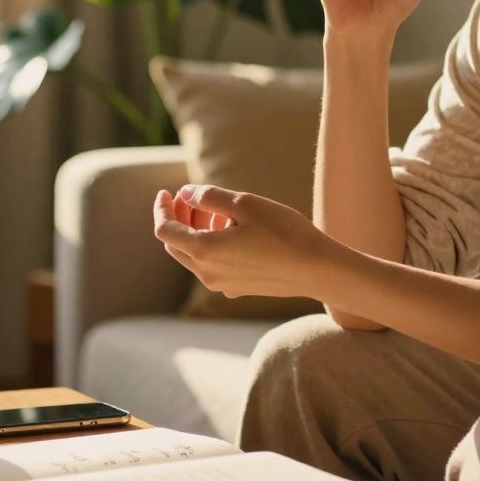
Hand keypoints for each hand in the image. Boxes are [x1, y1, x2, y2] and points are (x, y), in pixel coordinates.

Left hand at [152, 184, 338, 298]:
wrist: (317, 269)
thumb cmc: (283, 231)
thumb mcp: (244, 203)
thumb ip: (208, 196)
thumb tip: (186, 194)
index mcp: (204, 251)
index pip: (165, 230)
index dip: (162, 209)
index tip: (167, 192)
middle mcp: (207, 273)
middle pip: (175, 245)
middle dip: (178, 218)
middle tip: (190, 197)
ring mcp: (222, 284)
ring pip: (194, 256)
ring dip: (196, 231)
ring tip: (215, 210)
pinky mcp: (237, 288)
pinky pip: (212, 265)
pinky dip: (211, 245)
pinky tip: (232, 230)